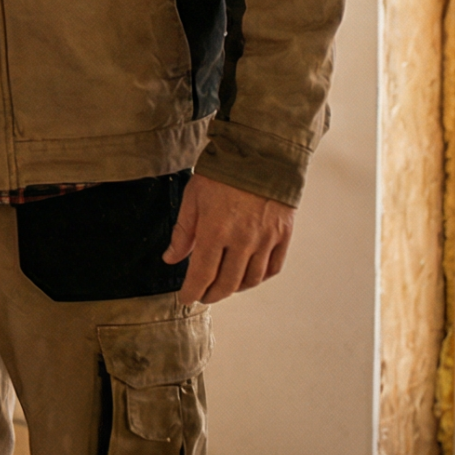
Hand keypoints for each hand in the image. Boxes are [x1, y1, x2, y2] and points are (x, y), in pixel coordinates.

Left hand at [163, 173, 293, 303]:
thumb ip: (182, 233)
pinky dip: (258, 278)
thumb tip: (171, 259)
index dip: (192, 291)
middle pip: (227, 283)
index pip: (202, 273)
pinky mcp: (283, 236)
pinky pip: (272, 268)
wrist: (260, 155)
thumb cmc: (221, 175)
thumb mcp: (192, 199)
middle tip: (203, 296)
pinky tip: (247, 277)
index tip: (185, 299)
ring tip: (223, 287)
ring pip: (250, 279)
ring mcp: (266, 239)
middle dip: (211, 294)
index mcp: (215, 230)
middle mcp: (242, 239)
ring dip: (234, 289)